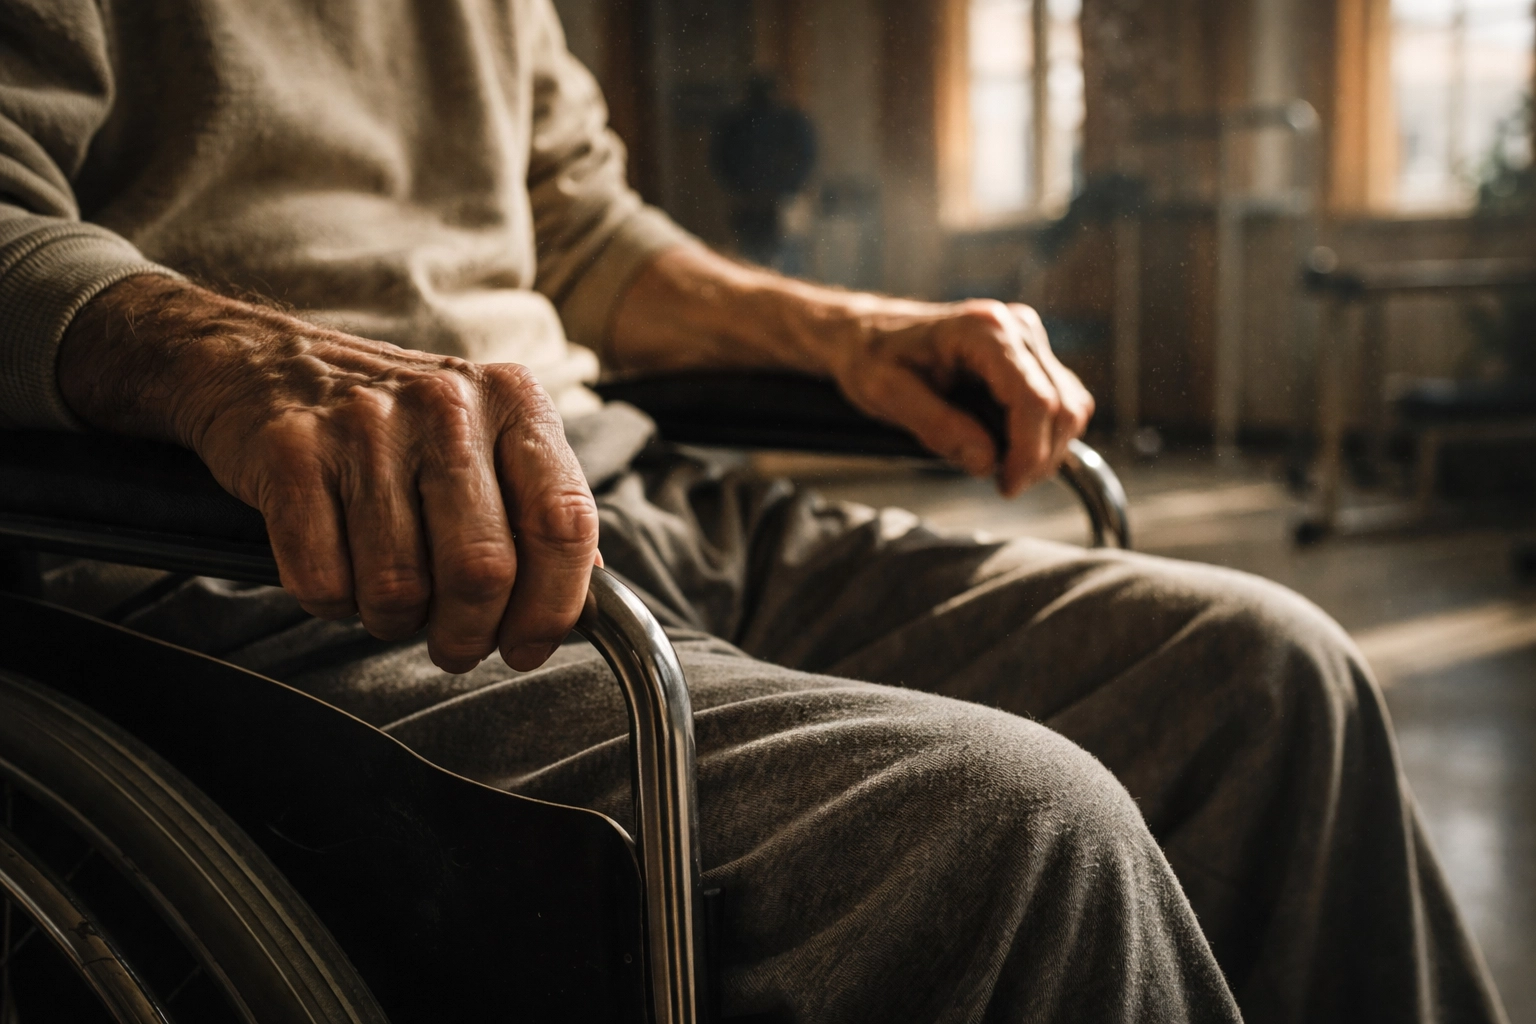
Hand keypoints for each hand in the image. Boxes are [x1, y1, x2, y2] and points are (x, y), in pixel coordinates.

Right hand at [60, 276, 598, 673]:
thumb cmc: (398, 427)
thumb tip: (578, 613)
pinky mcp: (292, 452)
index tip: (529, 647)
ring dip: (393, 620)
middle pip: (482, 571)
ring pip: (398, 588)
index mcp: (516, 402)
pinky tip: (337, 569)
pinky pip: (323, 582)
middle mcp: (448, 404)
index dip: (551, 608)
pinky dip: (332, 603)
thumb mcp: (489, 441)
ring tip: (389, 595)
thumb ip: (539, 512)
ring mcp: (366, 424)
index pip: (563, 524)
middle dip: (468, 635)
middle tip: (453, 644)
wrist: (265, 365)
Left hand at [827, 298, 1094, 495]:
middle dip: (1039, 457)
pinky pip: (1063, 401)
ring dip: (1047, 449)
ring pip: (1071, 405)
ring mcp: (1028, 339)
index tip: (1006, 486)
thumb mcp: (886, 394)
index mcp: (982, 330)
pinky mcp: (1032, 356)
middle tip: (1004, 485)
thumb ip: (937, 427)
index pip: (1035, 399)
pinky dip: (1046, 435)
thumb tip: (987, 462)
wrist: (866, 333)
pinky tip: (1011, 450)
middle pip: (1061, 406)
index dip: (1029, 452)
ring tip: (1005, 471)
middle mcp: (1016, 327)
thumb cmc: (871, 357)